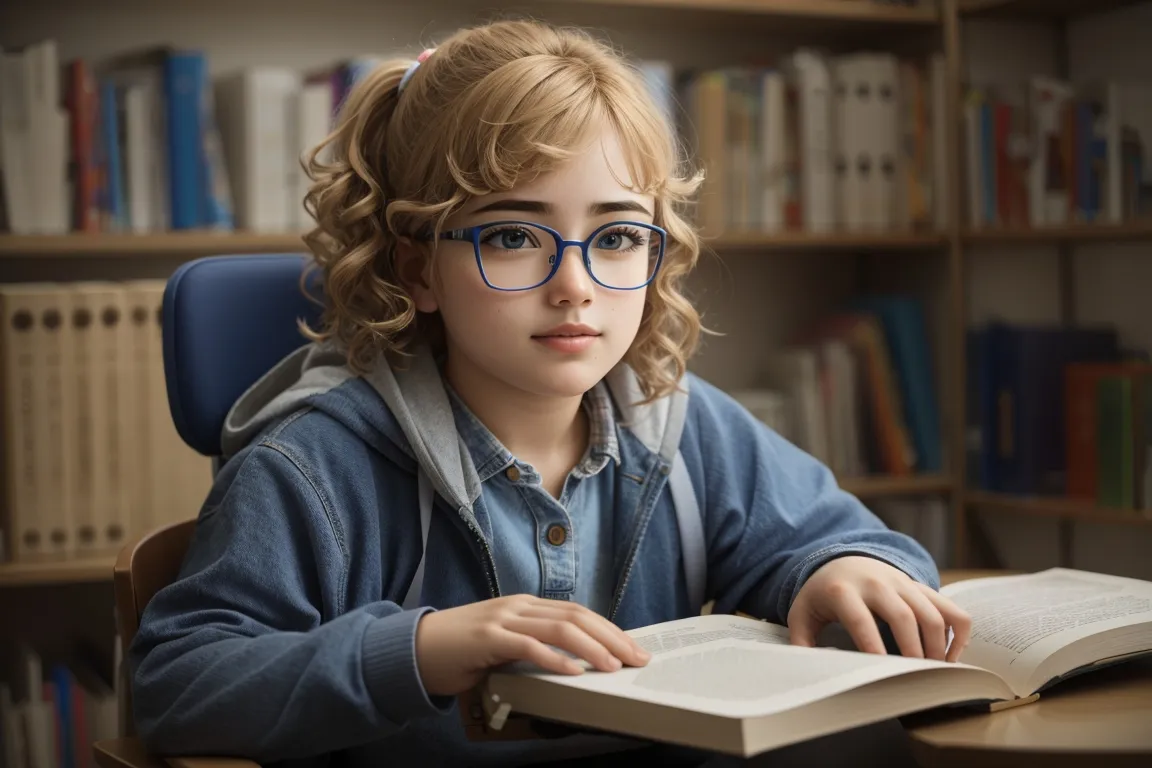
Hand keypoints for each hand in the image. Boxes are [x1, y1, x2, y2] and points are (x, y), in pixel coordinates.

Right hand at [414, 595, 651, 696]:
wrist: (415, 648)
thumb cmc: (462, 651)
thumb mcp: (505, 643)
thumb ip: (534, 645)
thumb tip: (574, 662)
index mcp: (526, 605)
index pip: (578, 612)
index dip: (609, 629)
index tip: (633, 648)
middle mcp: (519, 606)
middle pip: (577, 616)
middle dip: (611, 637)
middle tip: (636, 658)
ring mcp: (503, 618)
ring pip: (559, 627)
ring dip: (591, 648)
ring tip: (613, 665)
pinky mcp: (487, 638)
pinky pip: (529, 646)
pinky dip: (555, 659)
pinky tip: (574, 671)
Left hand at [787, 556, 970, 661]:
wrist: (842, 561)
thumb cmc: (823, 595)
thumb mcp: (803, 612)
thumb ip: (801, 640)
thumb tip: (806, 668)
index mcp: (844, 591)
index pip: (860, 619)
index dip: (871, 644)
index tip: (880, 669)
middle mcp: (877, 583)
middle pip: (903, 615)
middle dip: (912, 650)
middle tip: (914, 677)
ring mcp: (903, 583)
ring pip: (931, 613)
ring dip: (937, 646)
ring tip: (933, 672)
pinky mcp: (921, 587)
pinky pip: (951, 608)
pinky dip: (958, 633)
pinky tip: (950, 655)